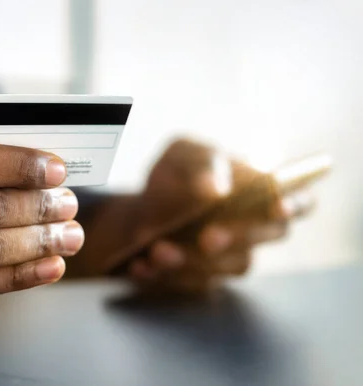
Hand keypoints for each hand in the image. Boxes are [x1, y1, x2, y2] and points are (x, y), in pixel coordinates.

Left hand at [128, 139, 313, 293]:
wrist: (140, 209)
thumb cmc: (175, 176)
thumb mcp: (182, 154)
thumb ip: (202, 163)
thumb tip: (216, 189)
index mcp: (259, 190)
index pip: (298, 201)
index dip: (294, 205)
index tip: (277, 208)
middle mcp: (253, 228)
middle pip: (265, 237)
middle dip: (238, 236)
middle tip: (208, 236)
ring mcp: (229, 257)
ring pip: (225, 266)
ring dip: (191, 259)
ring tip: (158, 249)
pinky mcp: (202, 279)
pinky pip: (188, 283)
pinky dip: (162, 275)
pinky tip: (141, 265)